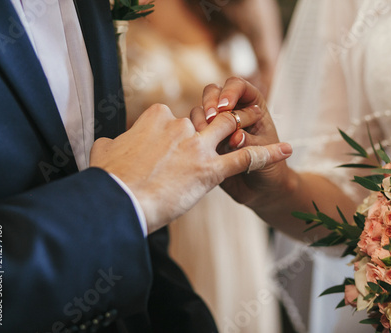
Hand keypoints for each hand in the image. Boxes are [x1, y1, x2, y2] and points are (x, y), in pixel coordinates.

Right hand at [90, 103, 290, 232]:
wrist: (118, 203)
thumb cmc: (109, 181)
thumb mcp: (105, 153)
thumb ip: (110, 143)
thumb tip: (107, 142)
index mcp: (155, 117)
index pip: (175, 116)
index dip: (180, 132)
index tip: (176, 147)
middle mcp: (180, 126)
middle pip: (207, 118)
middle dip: (216, 123)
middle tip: (216, 140)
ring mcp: (198, 147)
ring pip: (229, 129)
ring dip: (244, 128)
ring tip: (253, 132)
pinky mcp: (211, 170)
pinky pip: (246, 158)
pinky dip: (268, 153)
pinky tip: (285, 150)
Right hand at [193, 77, 294, 209]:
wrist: (261, 191)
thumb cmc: (270, 169)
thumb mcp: (265, 155)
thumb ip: (250, 144)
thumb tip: (235, 138)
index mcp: (252, 105)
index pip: (237, 86)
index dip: (230, 92)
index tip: (226, 107)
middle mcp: (232, 111)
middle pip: (213, 92)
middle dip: (210, 102)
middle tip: (211, 118)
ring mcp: (217, 126)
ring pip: (200, 110)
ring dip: (201, 119)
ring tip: (205, 134)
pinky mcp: (205, 142)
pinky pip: (193, 132)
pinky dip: (193, 136)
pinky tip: (197, 147)